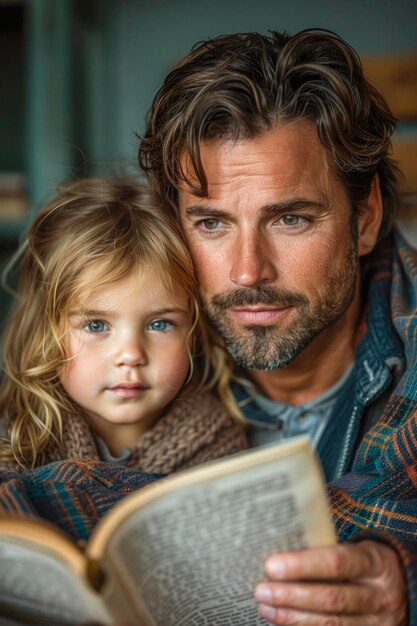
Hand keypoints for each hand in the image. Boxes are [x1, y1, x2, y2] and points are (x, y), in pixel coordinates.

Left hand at [254, 539, 406, 624]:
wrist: (397, 587)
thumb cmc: (363, 562)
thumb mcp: (355, 549)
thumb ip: (324, 550)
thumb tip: (277, 552)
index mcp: (375, 562)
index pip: (336, 563)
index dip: (302, 565)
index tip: (271, 565)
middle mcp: (381, 595)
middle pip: (332, 598)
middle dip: (292, 596)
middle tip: (261, 590)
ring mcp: (378, 623)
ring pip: (331, 624)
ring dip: (292, 617)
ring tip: (265, 607)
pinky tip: (282, 623)